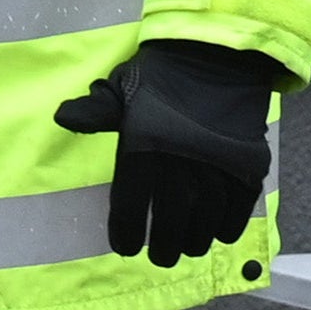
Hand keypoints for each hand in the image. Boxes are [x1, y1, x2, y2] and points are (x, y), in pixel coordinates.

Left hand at [54, 39, 283, 267]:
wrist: (220, 53)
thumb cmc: (163, 74)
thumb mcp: (122, 86)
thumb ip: (96, 111)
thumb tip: (63, 118)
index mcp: (143, 146)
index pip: (129, 207)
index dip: (125, 234)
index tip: (125, 246)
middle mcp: (179, 163)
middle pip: (169, 224)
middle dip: (161, 248)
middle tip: (158, 256)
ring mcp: (216, 167)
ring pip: (204, 223)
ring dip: (193, 242)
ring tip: (186, 248)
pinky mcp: (247, 167)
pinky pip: (237, 211)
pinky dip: (226, 229)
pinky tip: (216, 234)